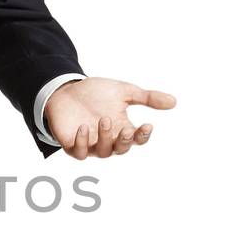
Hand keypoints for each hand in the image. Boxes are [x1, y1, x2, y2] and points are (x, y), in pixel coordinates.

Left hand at [45, 76, 175, 158]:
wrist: (67, 89)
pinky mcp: (72, 144)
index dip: (143, 136)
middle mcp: (108, 139)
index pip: (137, 139)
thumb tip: (173, 101)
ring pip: (102, 152)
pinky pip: (78, 152)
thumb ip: (147, 97)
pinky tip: (84, 128)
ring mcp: (90, 144)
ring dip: (105, 139)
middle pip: (121, 149)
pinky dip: (82, 143)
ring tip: (104, 120)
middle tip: (126, 129)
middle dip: (125, 141)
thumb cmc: (96, 93)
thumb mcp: (124, 91)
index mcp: (122, 128)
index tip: (148, 125)